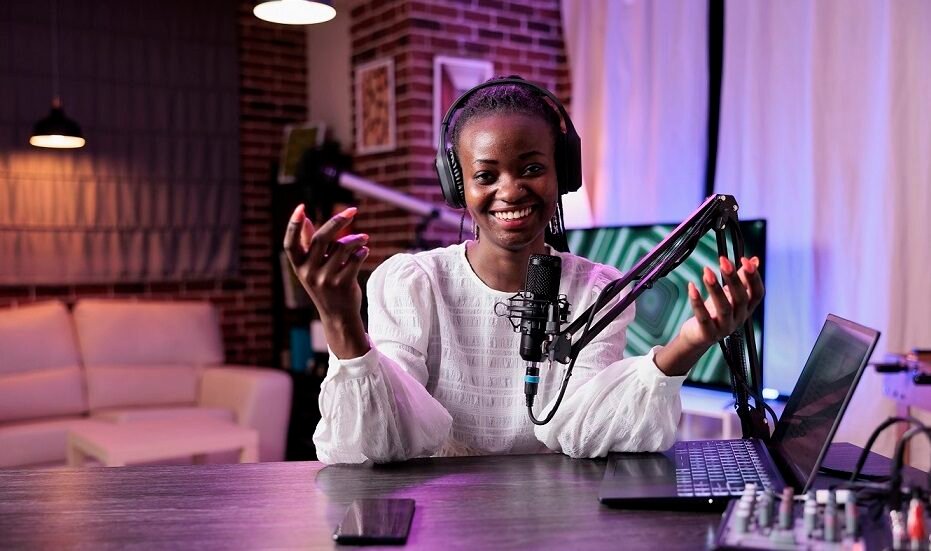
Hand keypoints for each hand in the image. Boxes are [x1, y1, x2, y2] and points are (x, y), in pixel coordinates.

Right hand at [283, 204, 370, 357]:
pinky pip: (355, 259)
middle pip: (322, 238)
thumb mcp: (312, 268)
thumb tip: (307, 220)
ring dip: (356, 239)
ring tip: (363, 239)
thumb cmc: (325, 285)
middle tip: (353, 210)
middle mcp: (309, 272)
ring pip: (343, 247)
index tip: (301, 207)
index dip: (293, 225)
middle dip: (338, 221)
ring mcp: (326, 279)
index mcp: (298, 266)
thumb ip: (309, 245)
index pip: (290, 243)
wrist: (338, 316)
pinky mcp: (343, 284)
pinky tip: (364, 251)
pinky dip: (362, 251)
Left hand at [680, 256, 763, 348]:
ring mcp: (724, 328)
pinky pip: (703, 317)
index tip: (745, 260)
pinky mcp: (708, 334)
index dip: (753, 277)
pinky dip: (697, 301)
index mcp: (746, 309)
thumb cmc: (714, 313)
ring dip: (715, 289)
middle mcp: (739, 319)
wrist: (697, 337)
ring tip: (707, 271)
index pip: (757, 293)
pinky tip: (692, 287)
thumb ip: (741, 279)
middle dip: (733, 279)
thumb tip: (754, 260)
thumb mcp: (729, 295)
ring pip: (724, 308)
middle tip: (724, 262)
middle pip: (741, 299)